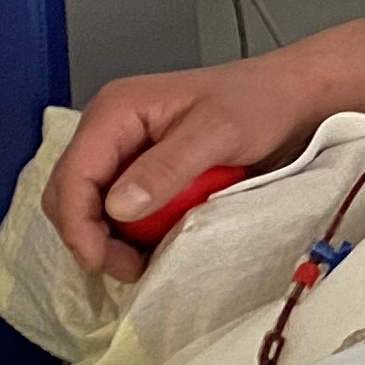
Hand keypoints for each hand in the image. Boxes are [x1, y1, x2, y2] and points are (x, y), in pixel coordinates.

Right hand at [41, 60, 325, 280]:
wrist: (293, 96)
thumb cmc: (261, 103)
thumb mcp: (218, 133)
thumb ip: (167, 168)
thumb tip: (118, 208)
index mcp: (116, 111)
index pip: (73, 175)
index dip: (79, 224)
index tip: (101, 261)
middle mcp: (110, 129)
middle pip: (71, 193)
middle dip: (90, 235)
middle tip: (128, 269)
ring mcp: (125, 150)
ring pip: (93, 205)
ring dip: (110, 238)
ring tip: (143, 262)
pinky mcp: (144, 168)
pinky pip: (122, 206)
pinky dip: (131, 231)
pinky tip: (155, 245)